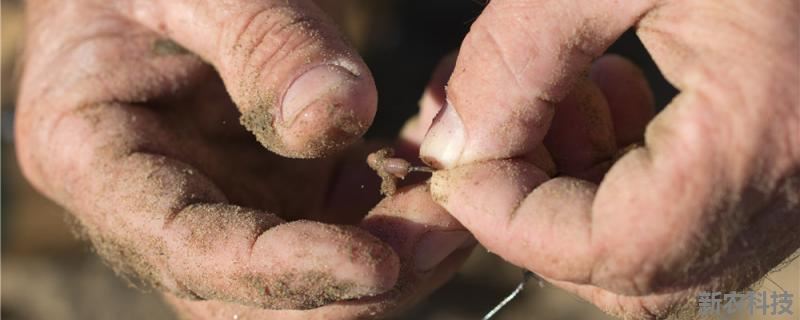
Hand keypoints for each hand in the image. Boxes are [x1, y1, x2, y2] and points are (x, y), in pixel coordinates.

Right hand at [16, 1, 472, 317]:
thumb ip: (262, 42)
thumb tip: (338, 121)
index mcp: (99, 160)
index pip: (189, 248)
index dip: (283, 273)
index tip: (378, 264)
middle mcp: (158, 207)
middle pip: (252, 294)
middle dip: (353, 285)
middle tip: (447, 234)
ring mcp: (222, 205)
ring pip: (303, 280)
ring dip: (386, 260)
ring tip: (454, 213)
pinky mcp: (273, 193)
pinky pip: (335, 231)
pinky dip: (392, 221)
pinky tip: (431, 183)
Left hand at [421, 0, 798, 317]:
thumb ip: (516, 57)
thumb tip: (450, 148)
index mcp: (763, 139)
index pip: (612, 249)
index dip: (508, 221)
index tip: (450, 165)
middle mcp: (796, 187)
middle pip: (631, 269)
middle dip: (537, 208)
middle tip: (500, 125)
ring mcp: (796, 182)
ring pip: (657, 250)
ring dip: (575, 188)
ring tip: (561, 91)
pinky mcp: (782, 159)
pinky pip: (689, 209)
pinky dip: (621, 171)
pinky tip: (609, 86)